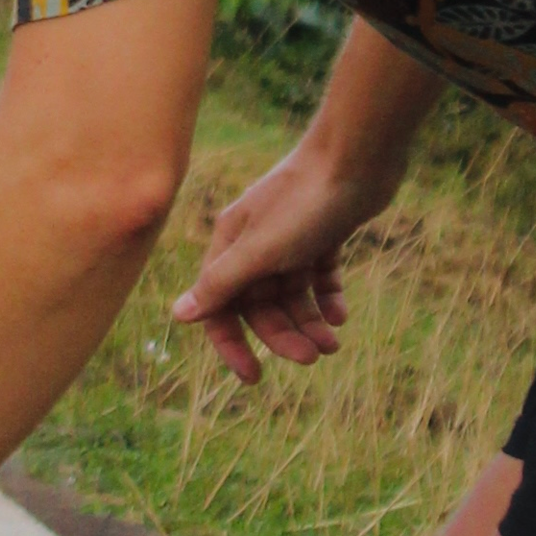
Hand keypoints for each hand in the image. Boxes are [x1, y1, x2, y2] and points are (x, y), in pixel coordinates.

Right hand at [169, 127, 379, 386]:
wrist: (357, 157)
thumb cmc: (305, 202)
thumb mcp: (262, 250)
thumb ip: (221, 283)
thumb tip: (178, 315)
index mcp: (231, 244)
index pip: (219, 305)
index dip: (231, 343)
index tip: (254, 377)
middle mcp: (255, 242)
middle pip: (259, 305)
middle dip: (283, 335)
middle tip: (313, 356)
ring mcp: (289, 238)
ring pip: (291, 295)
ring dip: (309, 322)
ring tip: (333, 342)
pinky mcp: (321, 232)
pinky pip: (318, 277)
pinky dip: (327, 298)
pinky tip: (341, 315)